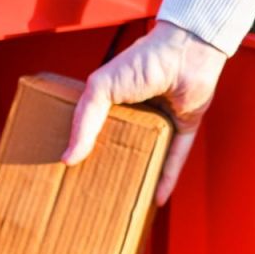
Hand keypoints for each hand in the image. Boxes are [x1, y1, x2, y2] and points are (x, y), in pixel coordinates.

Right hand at [60, 21, 227, 206]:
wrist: (185, 53)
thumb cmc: (142, 61)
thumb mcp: (101, 88)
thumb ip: (84, 121)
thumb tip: (69, 157)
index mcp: (114, 100)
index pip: (96, 128)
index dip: (85, 147)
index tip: (71, 168)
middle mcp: (138, 112)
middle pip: (123, 145)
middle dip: (111, 166)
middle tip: (94, 190)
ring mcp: (162, 120)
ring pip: (149, 155)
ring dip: (140, 176)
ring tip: (124, 201)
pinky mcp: (184, 127)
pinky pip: (175, 158)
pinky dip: (168, 178)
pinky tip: (157, 199)